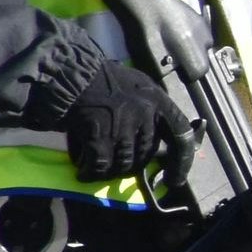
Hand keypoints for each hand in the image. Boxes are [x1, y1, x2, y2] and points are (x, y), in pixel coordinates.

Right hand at [56, 65, 176, 183]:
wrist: (70, 72)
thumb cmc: (104, 80)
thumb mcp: (138, 88)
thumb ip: (151, 113)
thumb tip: (154, 144)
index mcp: (159, 100)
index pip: (181, 135)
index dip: (181, 162)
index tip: (174, 180)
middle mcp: (146, 113)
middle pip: (146, 154)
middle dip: (131, 165)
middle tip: (115, 166)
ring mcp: (123, 125)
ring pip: (124, 163)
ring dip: (110, 171)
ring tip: (97, 169)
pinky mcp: (99, 134)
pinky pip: (100, 164)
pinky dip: (91, 172)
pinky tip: (83, 172)